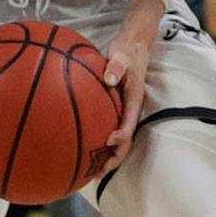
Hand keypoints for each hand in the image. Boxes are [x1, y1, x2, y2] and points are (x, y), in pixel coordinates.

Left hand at [101, 0, 163, 164]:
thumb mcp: (122, 55)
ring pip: (118, 140)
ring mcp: (122, 111)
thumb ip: (116, 66)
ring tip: (88, 171)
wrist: (134, 45)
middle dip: (113, 158)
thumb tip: (108, 78)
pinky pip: (108, 129)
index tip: (107, 141)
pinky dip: (97, 143)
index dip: (121, 136)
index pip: (129, 123)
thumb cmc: (127, 50)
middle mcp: (129, 110)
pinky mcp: (114, 109)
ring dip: (106, 157)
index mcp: (134, 100)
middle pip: (125, 141)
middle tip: (97, 172)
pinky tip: (81, 149)